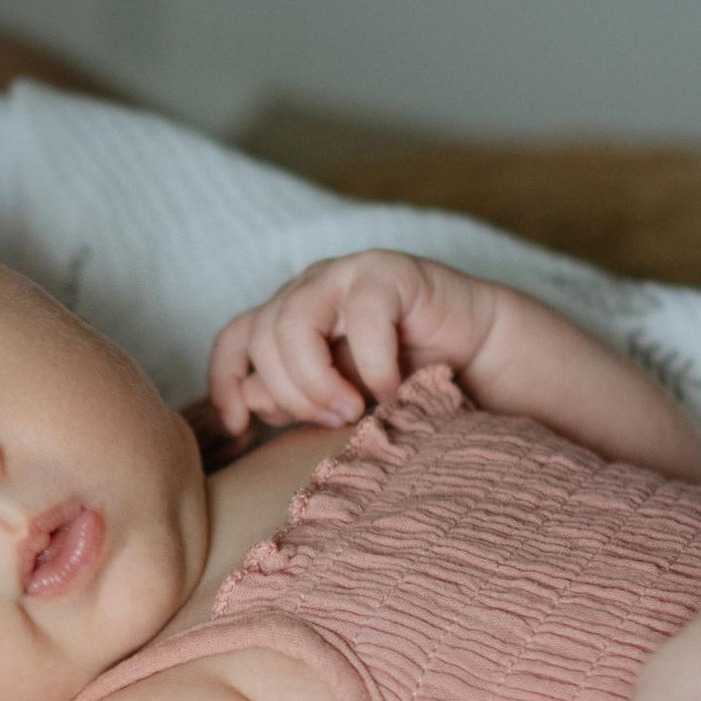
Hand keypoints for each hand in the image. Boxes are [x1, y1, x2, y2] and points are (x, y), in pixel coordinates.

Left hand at [210, 254, 500, 440]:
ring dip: (318, 378)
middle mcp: (309, 289)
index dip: (224, 382)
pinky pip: (361, 315)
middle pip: (263, 336)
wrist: (476, 353)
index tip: (239, 428)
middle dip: (290, 391)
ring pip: (294, 321)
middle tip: (331, 421)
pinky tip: (389, 388)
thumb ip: (292, 398)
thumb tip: (249, 400)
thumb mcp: (337, 399)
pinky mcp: (388, 271)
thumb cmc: (402, 377)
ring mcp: (345, 273)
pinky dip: (371, 362)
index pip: (233, 338)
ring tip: (352, 409)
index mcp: (288, 316)